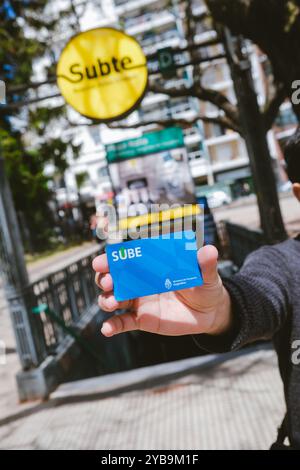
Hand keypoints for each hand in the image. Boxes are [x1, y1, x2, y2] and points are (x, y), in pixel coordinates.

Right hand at [92, 245, 231, 337]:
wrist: (209, 312)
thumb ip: (205, 264)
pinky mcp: (142, 319)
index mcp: (152, 265)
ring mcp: (139, 301)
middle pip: (115, 277)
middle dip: (105, 278)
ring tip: (111, 303)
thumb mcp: (207, 275)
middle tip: (107, 282)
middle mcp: (140, 281)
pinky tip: (107, 329)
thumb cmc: (205, 286)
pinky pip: (123, 322)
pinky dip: (112, 326)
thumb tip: (210, 251)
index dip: (112, 259)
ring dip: (107, 300)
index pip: (128, 258)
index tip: (101, 262)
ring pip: (114, 298)